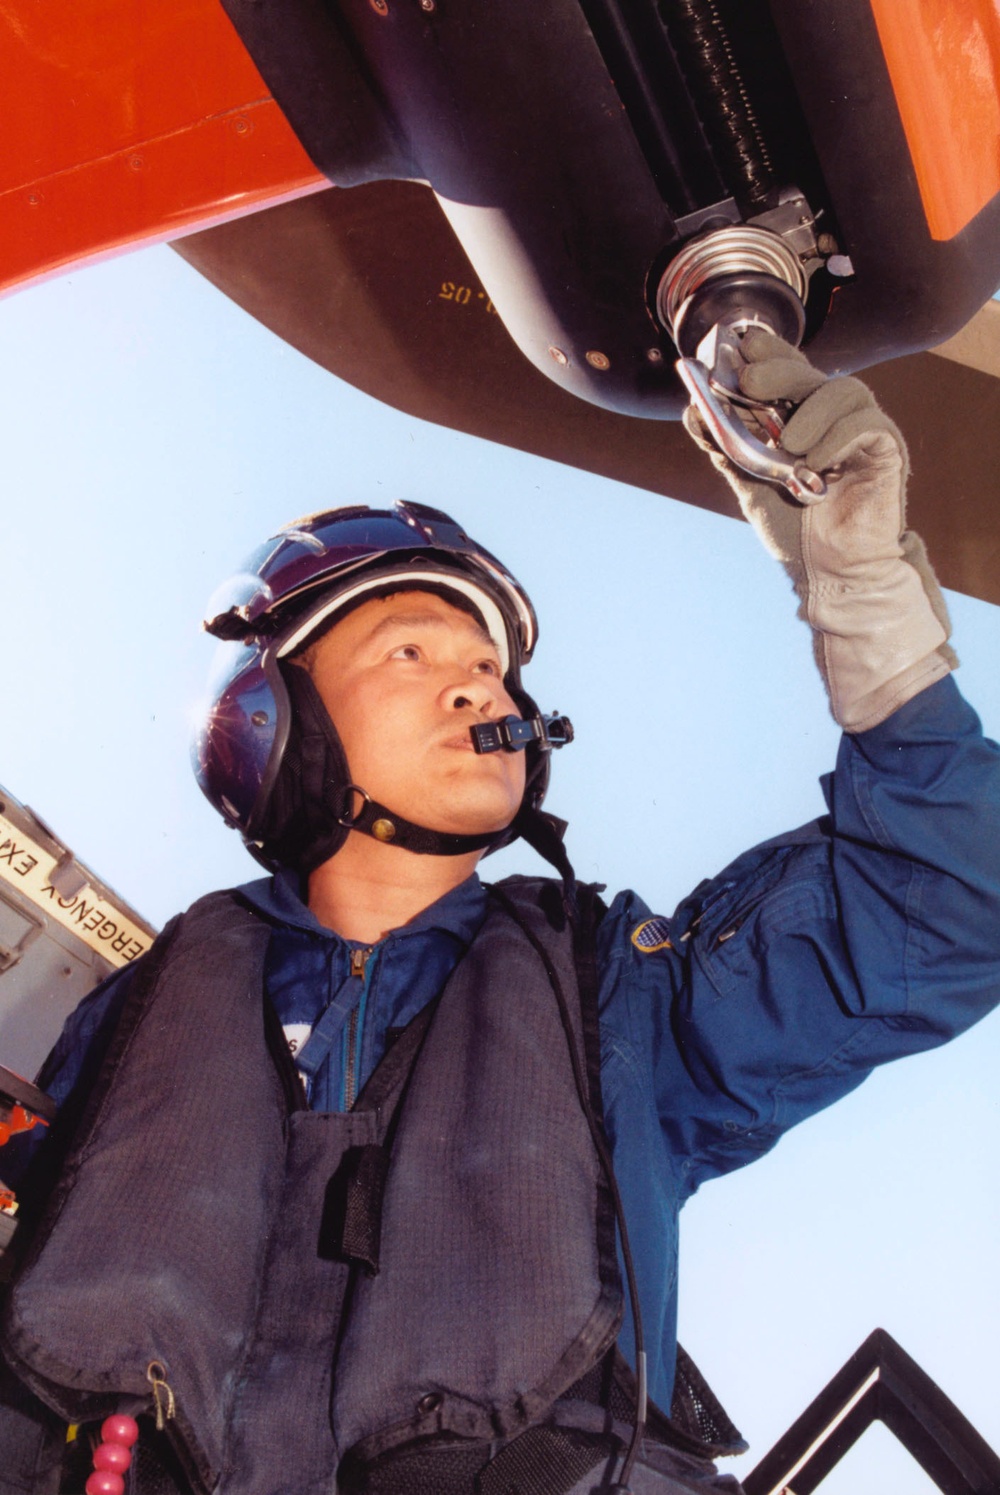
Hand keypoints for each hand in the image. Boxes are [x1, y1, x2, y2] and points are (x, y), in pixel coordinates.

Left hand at [683, 329, 954, 730]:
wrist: (827, 574)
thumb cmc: (795, 529)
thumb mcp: (750, 485)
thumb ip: (726, 448)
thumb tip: (692, 411)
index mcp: (802, 417)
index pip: (787, 368)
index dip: (768, 349)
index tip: (739, 345)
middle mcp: (832, 417)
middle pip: (810, 371)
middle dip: (778, 369)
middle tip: (749, 382)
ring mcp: (861, 431)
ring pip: (842, 389)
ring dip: (809, 410)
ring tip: (789, 446)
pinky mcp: (886, 449)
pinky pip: (865, 423)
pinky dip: (835, 438)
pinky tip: (814, 466)